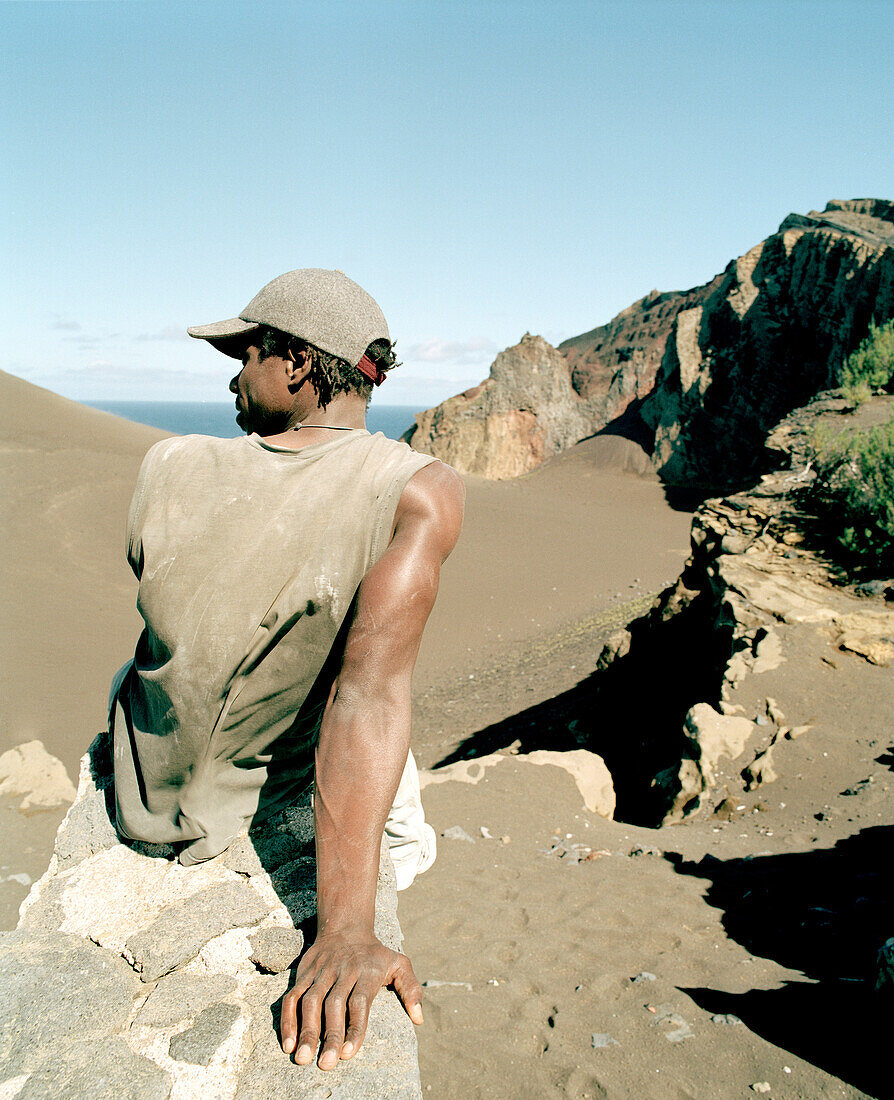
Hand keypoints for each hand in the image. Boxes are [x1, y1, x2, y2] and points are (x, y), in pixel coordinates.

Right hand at [279, 928, 423, 1069]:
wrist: (345, 925)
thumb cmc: (375, 954)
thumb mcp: (399, 963)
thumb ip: (411, 989)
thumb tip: (419, 1019)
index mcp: (367, 971)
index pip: (359, 1001)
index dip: (354, 1026)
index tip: (348, 1053)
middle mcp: (342, 971)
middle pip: (334, 1004)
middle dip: (330, 1034)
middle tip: (327, 1064)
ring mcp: (321, 972)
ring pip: (310, 1001)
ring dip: (306, 1030)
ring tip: (302, 1058)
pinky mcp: (304, 973)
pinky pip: (293, 997)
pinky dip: (288, 1020)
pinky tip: (288, 1043)